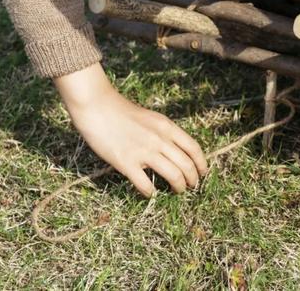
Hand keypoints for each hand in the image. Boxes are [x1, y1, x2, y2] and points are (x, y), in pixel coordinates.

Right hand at [53, 64, 207, 196]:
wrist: (96, 106)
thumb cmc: (121, 111)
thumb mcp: (151, 118)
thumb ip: (163, 133)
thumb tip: (174, 151)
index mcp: (167, 127)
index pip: (193, 148)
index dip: (202, 163)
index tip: (203, 173)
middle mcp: (160, 139)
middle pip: (187, 165)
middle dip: (193, 179)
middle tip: (191, 186)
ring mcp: (144, 152)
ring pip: (173, 176)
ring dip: (179, 187)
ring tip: (178, 191)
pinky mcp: (126, 163)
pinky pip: (145, 184)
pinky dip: (150, 192)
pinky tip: (150, 193)